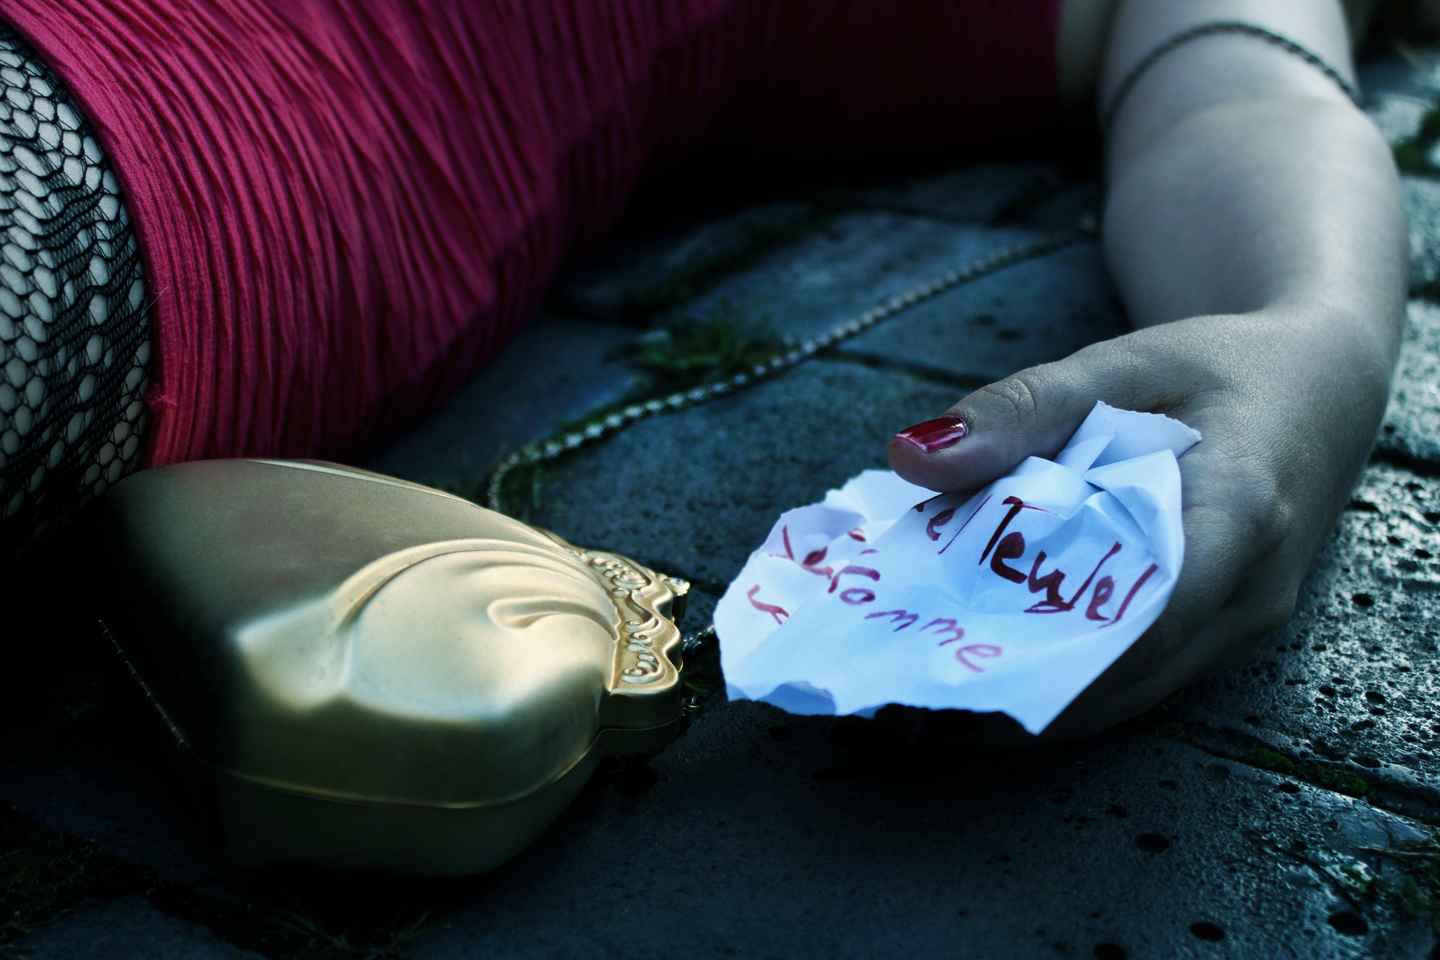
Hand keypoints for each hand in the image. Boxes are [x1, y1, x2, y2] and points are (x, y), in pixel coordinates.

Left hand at [887, 308, 1394, 740]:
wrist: (1316, 390)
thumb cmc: (1221, 368)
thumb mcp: (1124, 363)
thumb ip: (1023, 408)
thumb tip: (912, 457)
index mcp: (1242, 511)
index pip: (1143, 612)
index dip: (1045, 650)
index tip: (943, 659)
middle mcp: (1251, 592)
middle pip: (1121, 673)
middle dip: (1011, 685)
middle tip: (899, 682)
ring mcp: (1241, 628)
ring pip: (1125, 693)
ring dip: (1028, 691)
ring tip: (921, 680)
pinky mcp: (1219, 640)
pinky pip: (1135, 679)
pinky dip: (1060, 673)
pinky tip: (983, 655)